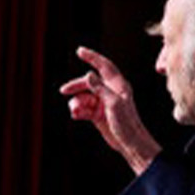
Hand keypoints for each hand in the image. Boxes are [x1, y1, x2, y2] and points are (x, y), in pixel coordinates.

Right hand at [58, 47, 160, 174]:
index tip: (79, 51)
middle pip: (89, 83)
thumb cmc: (126, 123)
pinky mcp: (98, 114)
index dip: (92, 57)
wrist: (130, 143)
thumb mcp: (113, 104)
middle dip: (76, 86)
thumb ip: (100, 88)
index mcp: (118, 85)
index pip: (104, 66)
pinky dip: (78, 111)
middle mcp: (110, 92)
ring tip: (75, 111)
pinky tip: (76, 116)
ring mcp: (103, 103)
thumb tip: (89, 74)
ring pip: (84, 96)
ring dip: (77, 103)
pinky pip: (84, 108)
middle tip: (64, 91)